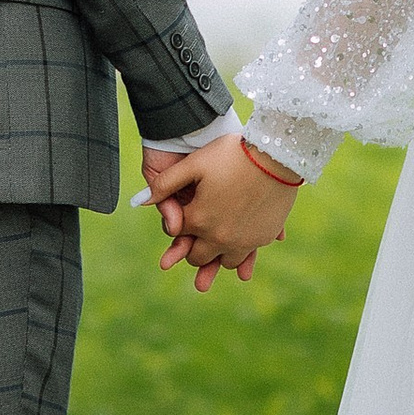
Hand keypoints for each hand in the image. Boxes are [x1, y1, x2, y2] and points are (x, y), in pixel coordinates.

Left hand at [143, 133, 299, 290]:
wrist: (275, 153)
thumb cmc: (231, 153)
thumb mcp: (193, 164)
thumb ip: (164, 184)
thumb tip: (138, 202)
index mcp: (198, 220)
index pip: (179, 237)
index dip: (178, 228)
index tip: (180, 223)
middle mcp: (220, 237)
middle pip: (200, 257)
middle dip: (194, 252)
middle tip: (193, 249)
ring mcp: (244, 240)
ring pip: (225, 261)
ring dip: (219, 256)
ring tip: (218, 248)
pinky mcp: (264, 236)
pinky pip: (249, 253)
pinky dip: (244, 253)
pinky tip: (242, 247)